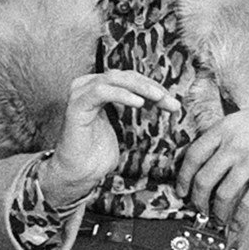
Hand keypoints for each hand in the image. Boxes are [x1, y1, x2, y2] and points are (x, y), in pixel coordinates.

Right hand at [41, 69, 185, 207]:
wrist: (78, 173)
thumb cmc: (98, 153)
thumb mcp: (123, 126)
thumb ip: (135, 108)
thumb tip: (165, 100)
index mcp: (98, 88)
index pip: (130, 78)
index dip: (152, 86)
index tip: (172, 101)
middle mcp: (87, 87)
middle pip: (125, 76)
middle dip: (150, 87)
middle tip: (170, 101)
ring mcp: (80, 94)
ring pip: (114, 79)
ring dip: (140, 87)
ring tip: (159, 98)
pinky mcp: (76, 106)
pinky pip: (101, 92)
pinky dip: (122, 94)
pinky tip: (139, 103)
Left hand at [177, 95, 248, 228]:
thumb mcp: (240, 118)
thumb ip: (220, 135)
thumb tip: (202, 158)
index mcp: (223, 129)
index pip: (192, 156)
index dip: (183, 178)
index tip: (181, 190)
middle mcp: (233, 145)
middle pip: (204, 179)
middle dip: (197, 200)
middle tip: (198, 209)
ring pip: (223, 195)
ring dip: (216, 213)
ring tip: (216, 219)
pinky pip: (247, 204)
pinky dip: (238, 219)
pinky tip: (235, 226)